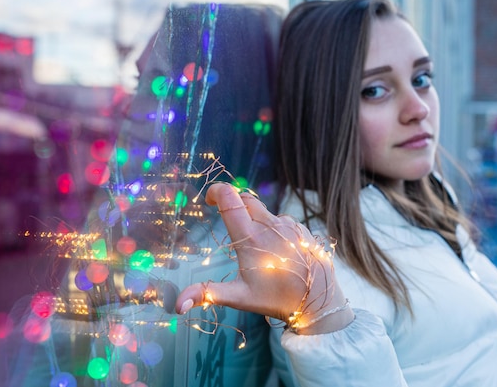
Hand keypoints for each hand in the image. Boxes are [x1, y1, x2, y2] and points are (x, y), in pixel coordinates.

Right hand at [175, 182, 353, 333]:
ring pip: (264, 212)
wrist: (318, 302)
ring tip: (256, 247)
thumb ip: (207, 294)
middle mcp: (270, 224)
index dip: (217, 191)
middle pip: (246, 200)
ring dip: (255, 220)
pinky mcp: (302, 228)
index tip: (210, 199)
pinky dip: (273, 229)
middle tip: (227, 221)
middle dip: (233, 205)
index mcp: (251, 236)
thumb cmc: (276, 299)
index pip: (230, 198)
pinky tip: (276, 251)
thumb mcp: (239, 297)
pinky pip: (282, 221)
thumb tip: (177, 304)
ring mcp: (288, 224)